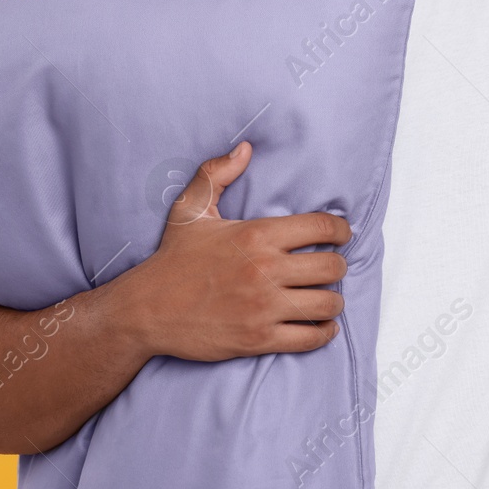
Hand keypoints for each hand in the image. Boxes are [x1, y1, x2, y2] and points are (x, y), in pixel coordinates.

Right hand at [121, 141, 349, 361]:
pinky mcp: (259, 339)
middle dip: (338, 265)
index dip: (341, 230)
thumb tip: (245, 148)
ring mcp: (264, 307)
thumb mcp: (190, 209)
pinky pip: (310, 337)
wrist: (146, 310)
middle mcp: (266, 270)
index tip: (342, 234)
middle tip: (330, 267)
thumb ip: (217, 173)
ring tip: (326, 296)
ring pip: (328, 304)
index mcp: (257, 235)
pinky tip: (322, 325)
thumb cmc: (172, 259)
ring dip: (333, 301)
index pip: (322, 227)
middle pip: (332, 267)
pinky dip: (323, 332)